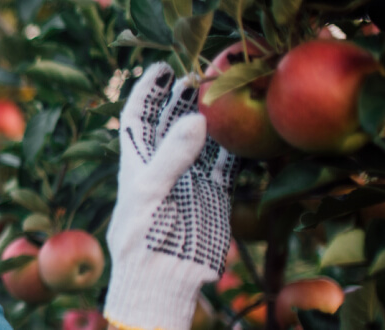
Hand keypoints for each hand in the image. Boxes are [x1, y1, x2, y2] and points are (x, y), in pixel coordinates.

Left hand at [104, 63, 238, 329]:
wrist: (162, 277)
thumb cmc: (141, 235)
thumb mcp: (149, 192)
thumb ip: (171, 155)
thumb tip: (196, 118)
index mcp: (136, 162)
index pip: (138, 118)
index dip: (148, 92)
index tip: (163, 68)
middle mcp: (163, 165)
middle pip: (173, 121)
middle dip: (185, 98)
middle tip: (203, 74)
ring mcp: (189, 177)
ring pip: (203, 139)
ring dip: (213, 117)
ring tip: (226, 91)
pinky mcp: (213, 193)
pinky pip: (227, 163)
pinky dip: (237, 146)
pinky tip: (248, 128)